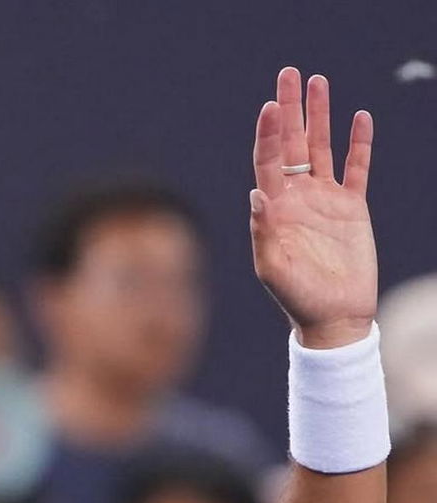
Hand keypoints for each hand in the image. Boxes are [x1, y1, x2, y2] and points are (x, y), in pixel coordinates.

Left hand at [250, 68, 376, 348]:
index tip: (271, 105)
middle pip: (291, 144)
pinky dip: (358, 144)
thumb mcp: (273, 268)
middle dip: (289, 110)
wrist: (334, 317)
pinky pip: (356, 168)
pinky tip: (358, 119)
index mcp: (274, 210)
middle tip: (288, 74)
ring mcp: (324, 201)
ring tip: (318, 83)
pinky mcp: (352, 208)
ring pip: (320, 148)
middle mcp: (297, 199)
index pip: (268, 162)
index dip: (268, 134)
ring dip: (319, 116)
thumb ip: (263, 232)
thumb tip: (256, 193)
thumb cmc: (297, 298)